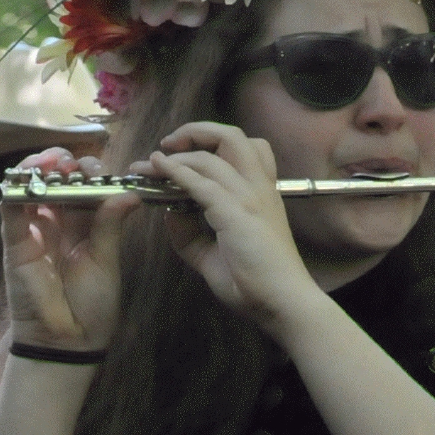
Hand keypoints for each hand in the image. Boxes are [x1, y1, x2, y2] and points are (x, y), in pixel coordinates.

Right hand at [1, 147, 139, 351]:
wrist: (68, 341)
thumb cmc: (92, 304)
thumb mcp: (106, 260)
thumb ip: (110, 225)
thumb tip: (129, 193)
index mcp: (86, 225)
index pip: (85, 187)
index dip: (92, 173)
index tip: (103, 171)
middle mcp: (59, 222)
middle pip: (58, 180)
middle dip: (67, 164)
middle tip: (77, 164)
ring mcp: (35, 229)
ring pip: (32, 186)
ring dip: (40, 168)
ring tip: (54, 162)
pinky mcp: (15, 241)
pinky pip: (10, 208)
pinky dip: (16, 188)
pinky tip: (31, 176)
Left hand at [145, 122, 320, 331]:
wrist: (283, 302)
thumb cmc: (256, 283)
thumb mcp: (213, 255)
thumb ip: (190, 234)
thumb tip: (168, 213)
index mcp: (261, 193)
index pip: (244, 148)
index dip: (210, 141)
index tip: (182, 151)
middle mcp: (259, 188)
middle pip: (231, 136)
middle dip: (196, 131)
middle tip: (170, 143)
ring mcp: (249, 197)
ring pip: (211, 155)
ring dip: (177, 155)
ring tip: (151, 164)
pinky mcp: (237, 213)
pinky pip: (202, 183)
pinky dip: (177, 172)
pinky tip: (159, 170)